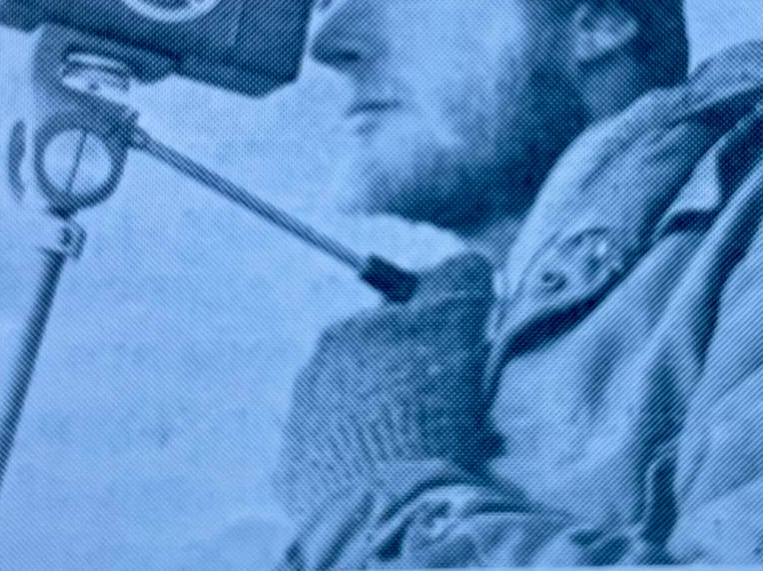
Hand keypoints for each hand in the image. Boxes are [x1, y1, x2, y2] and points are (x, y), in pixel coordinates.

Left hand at [273, 252, 495, 521]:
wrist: (388, 503)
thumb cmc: (426, 407)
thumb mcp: (455, 325)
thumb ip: (460, 280)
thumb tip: (467, 260)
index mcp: (346, 333)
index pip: (398, 322)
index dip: (437, 342)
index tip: (461, 370)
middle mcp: (314, 371)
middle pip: (374, 368)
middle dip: (408, 383)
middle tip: (448, 416)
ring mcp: (300, 425)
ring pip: (355, 412)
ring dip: (385, 423)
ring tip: (422, 453)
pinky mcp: (295, 475)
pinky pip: (337, 458)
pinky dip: (363, 463)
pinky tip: (392, 477)